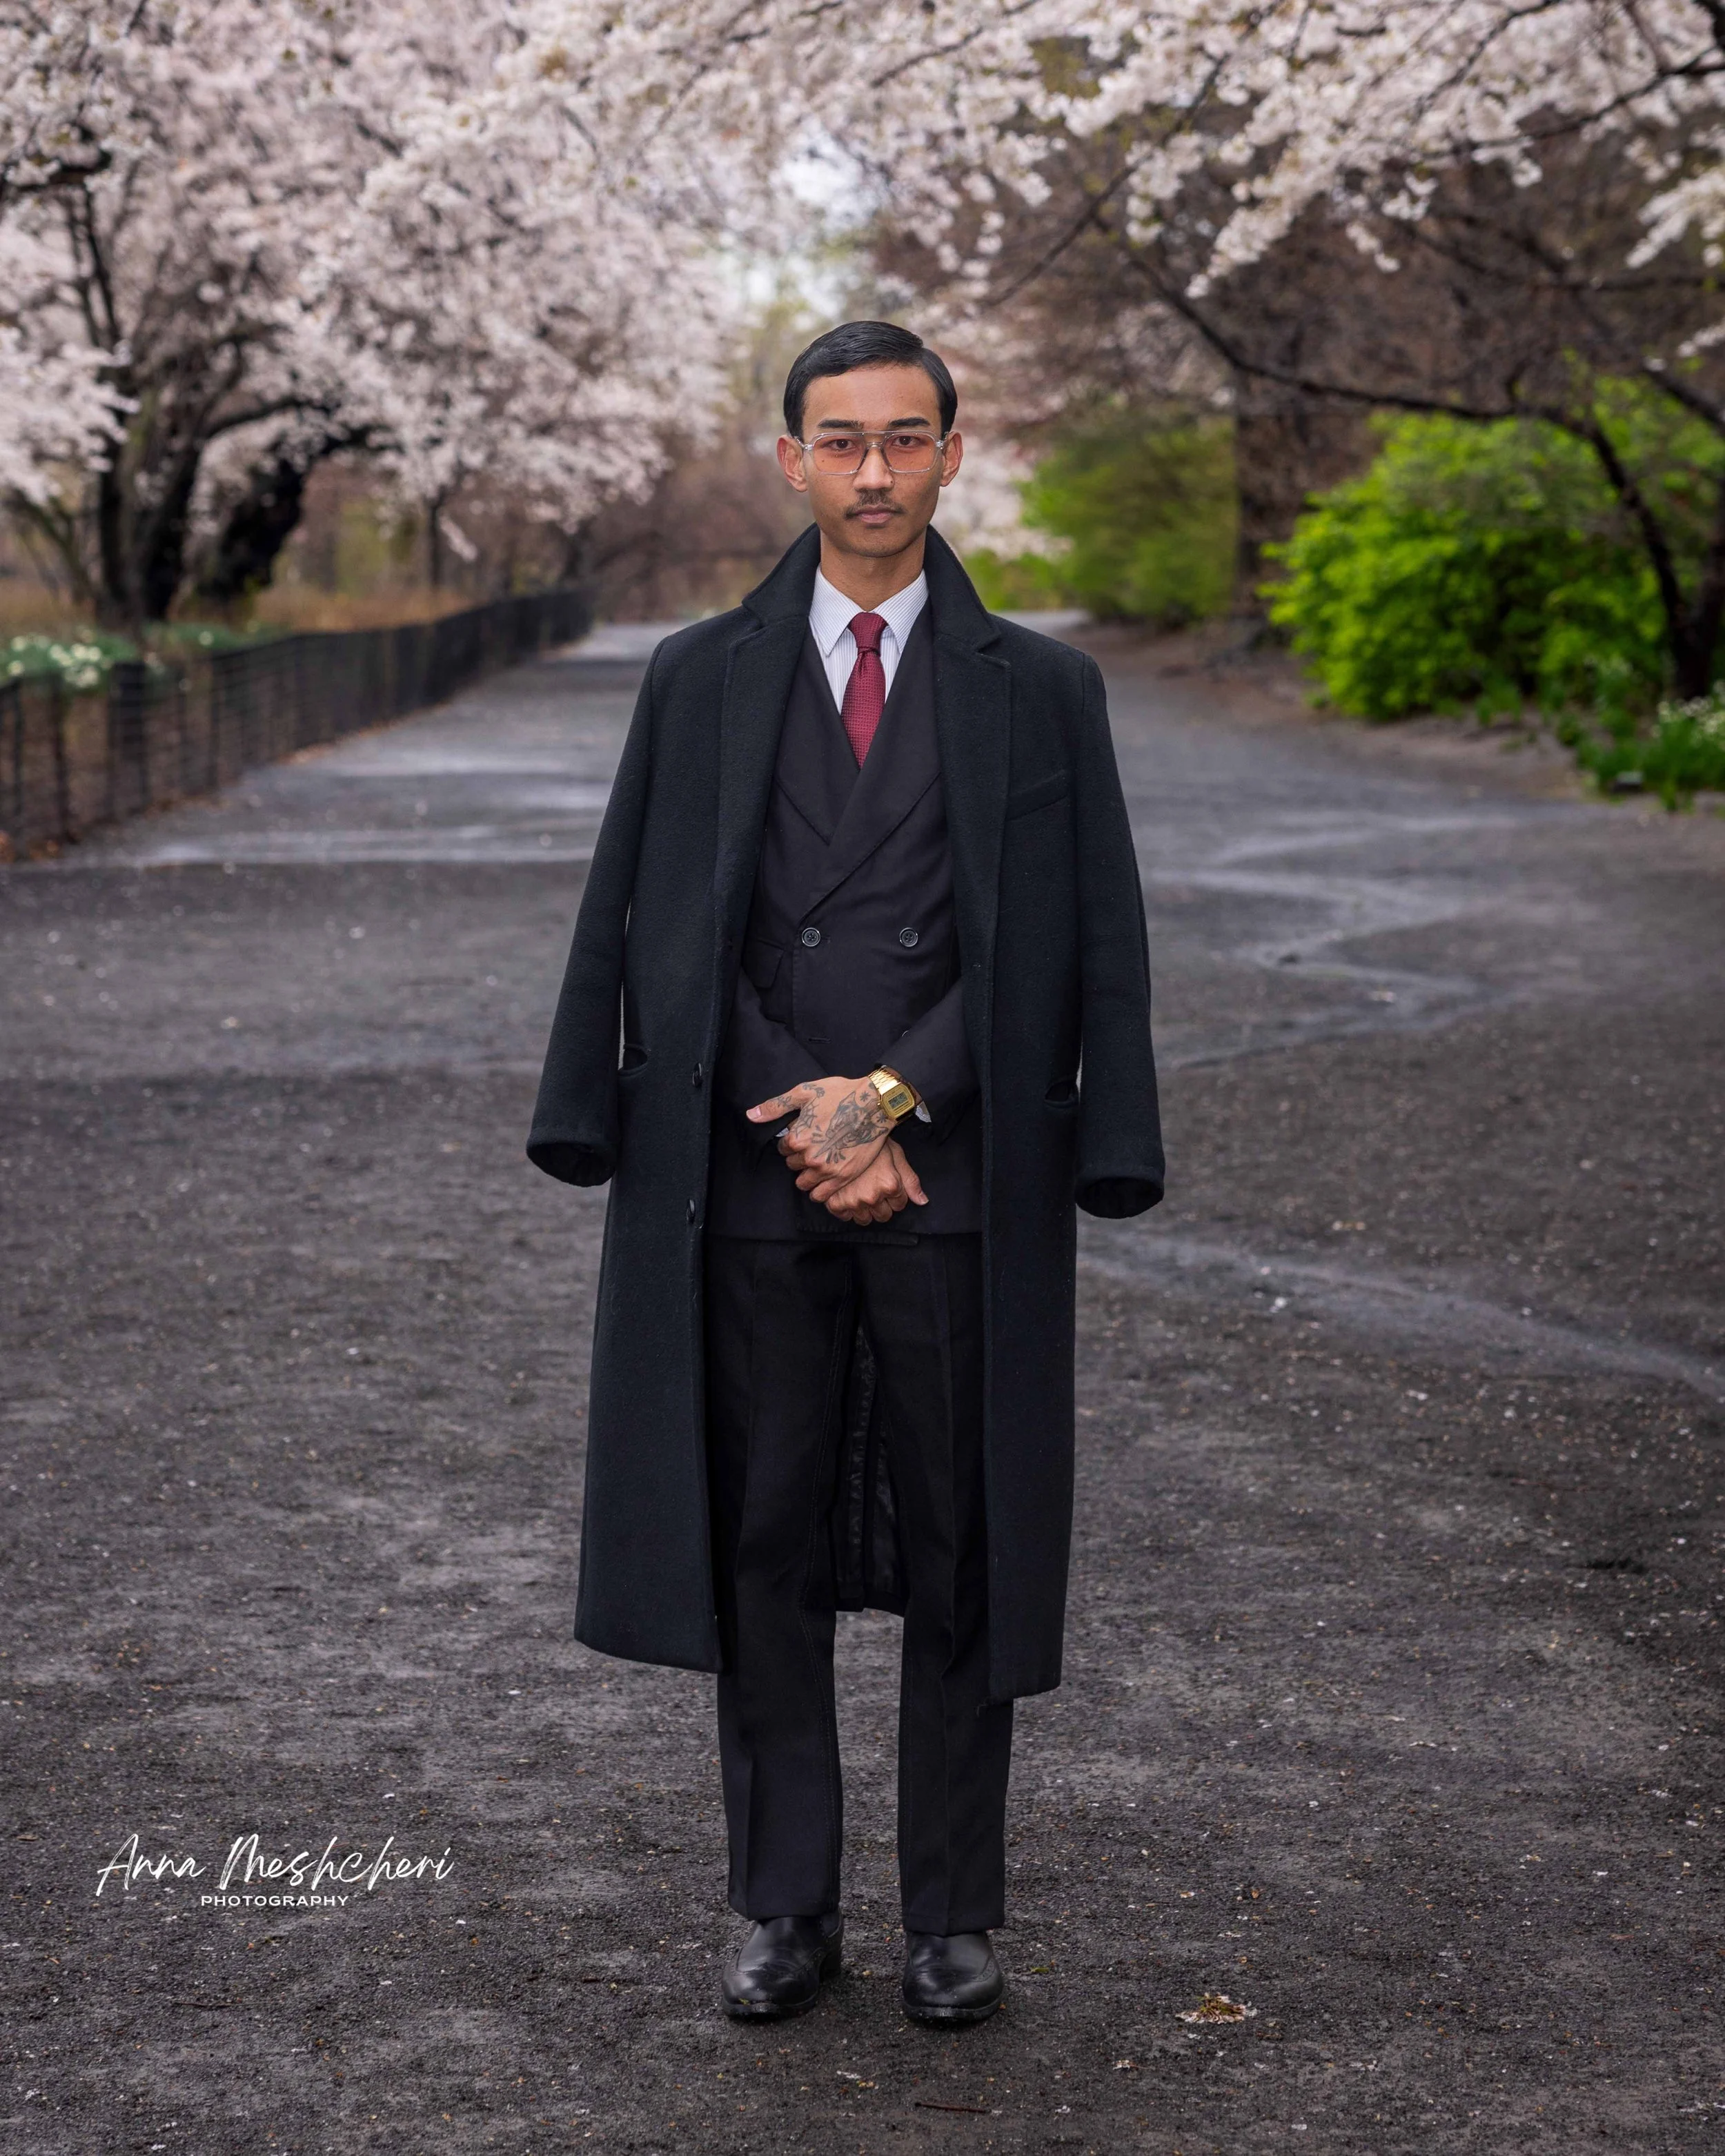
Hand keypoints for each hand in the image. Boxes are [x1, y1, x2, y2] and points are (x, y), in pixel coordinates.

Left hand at [746, 1075, 891, 1190]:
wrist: (874, 1104)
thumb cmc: (840, 1094)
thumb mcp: (804, 1093)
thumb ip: (775, 1107)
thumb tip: (750, 1115)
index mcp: (797, 1138)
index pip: (783, 1149)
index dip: (793, 1142)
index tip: (805, 1135)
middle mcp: (809, 1157)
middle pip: (793, 1165)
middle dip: (800, 1158)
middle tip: (816, 1146)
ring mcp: (826, 1169)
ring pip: (803, 1183)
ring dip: (808, 1175)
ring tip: (820, 1163)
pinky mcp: (842, 1177)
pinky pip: (820, 1195)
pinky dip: (818, 1191)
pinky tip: (824, 1180)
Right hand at [820, 1137, 927, 1224]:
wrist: (840, 1134)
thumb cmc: (871, 1141)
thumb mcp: (896, 1155)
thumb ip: (910, 1180)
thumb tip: (923, 1201)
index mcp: (889, 1185)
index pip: (900, 1205)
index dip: (896, 1195)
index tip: (889, 1185)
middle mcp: (872, 1196)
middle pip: (884, 1216)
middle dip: (883, 1205)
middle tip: (875, 1189)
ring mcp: (852, 1201)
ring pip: (865, 1220)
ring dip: (865, 1210)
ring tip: (861, 1192)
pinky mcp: (835, 1203)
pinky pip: (845, 1217)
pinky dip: (846, 1209)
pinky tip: (847, 1194)